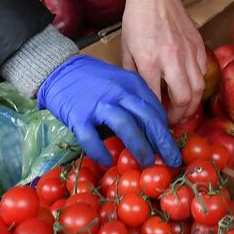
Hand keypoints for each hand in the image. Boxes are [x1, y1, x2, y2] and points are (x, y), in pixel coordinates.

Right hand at [37, 55, 180, 167]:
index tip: (172, 145)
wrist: (60, 70)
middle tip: (172, 160)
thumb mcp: (121, 82)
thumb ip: (136, 99)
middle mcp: (118, 92)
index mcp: (131, 83)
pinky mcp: (78, 116)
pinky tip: (108, 162)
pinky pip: (92, 138)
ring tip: (147, 163)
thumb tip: (156, 125)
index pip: (155, 108)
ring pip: (125, 126)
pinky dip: (101, 152)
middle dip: (162, 141)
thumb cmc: (94, 79)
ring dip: (139, 146)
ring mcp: (98, 104)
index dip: (166, 129)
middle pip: (147, 117)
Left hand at [121, 0, 206, 123]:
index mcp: (149, 60)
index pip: (155, 98)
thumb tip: (138, 96)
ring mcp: (188, 51)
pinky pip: (203, 72)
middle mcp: (172, 58)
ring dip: (192, 105)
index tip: (153, 121)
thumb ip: (132, 75)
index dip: (155, 115)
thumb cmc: (137, 20)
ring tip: (183, 111)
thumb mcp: (126, 49)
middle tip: (171, 122)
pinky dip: (198, 84)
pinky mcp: (199, 45)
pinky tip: (189, 87)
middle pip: (184, 98)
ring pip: (199, 88)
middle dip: (178, 116)